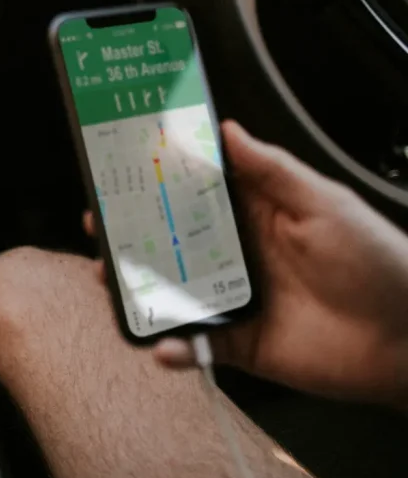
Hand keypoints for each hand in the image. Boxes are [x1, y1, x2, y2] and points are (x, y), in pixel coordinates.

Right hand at [85, 121, 407, 408]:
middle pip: (170, 241)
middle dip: (130, 233)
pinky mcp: (239, 343)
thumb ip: (272, 169)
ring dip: (137, 288)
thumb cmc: (379, 262)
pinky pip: (195, 346)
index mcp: (254, 214)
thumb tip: (227, 129)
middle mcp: (236, 254)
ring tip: (112, 279)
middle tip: (98, 222)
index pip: (193, 192)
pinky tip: (162, 344)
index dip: (156, 181)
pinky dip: (174, 349)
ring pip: (171, 291)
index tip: (120, 168)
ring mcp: (234, 299)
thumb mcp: (325, 203)